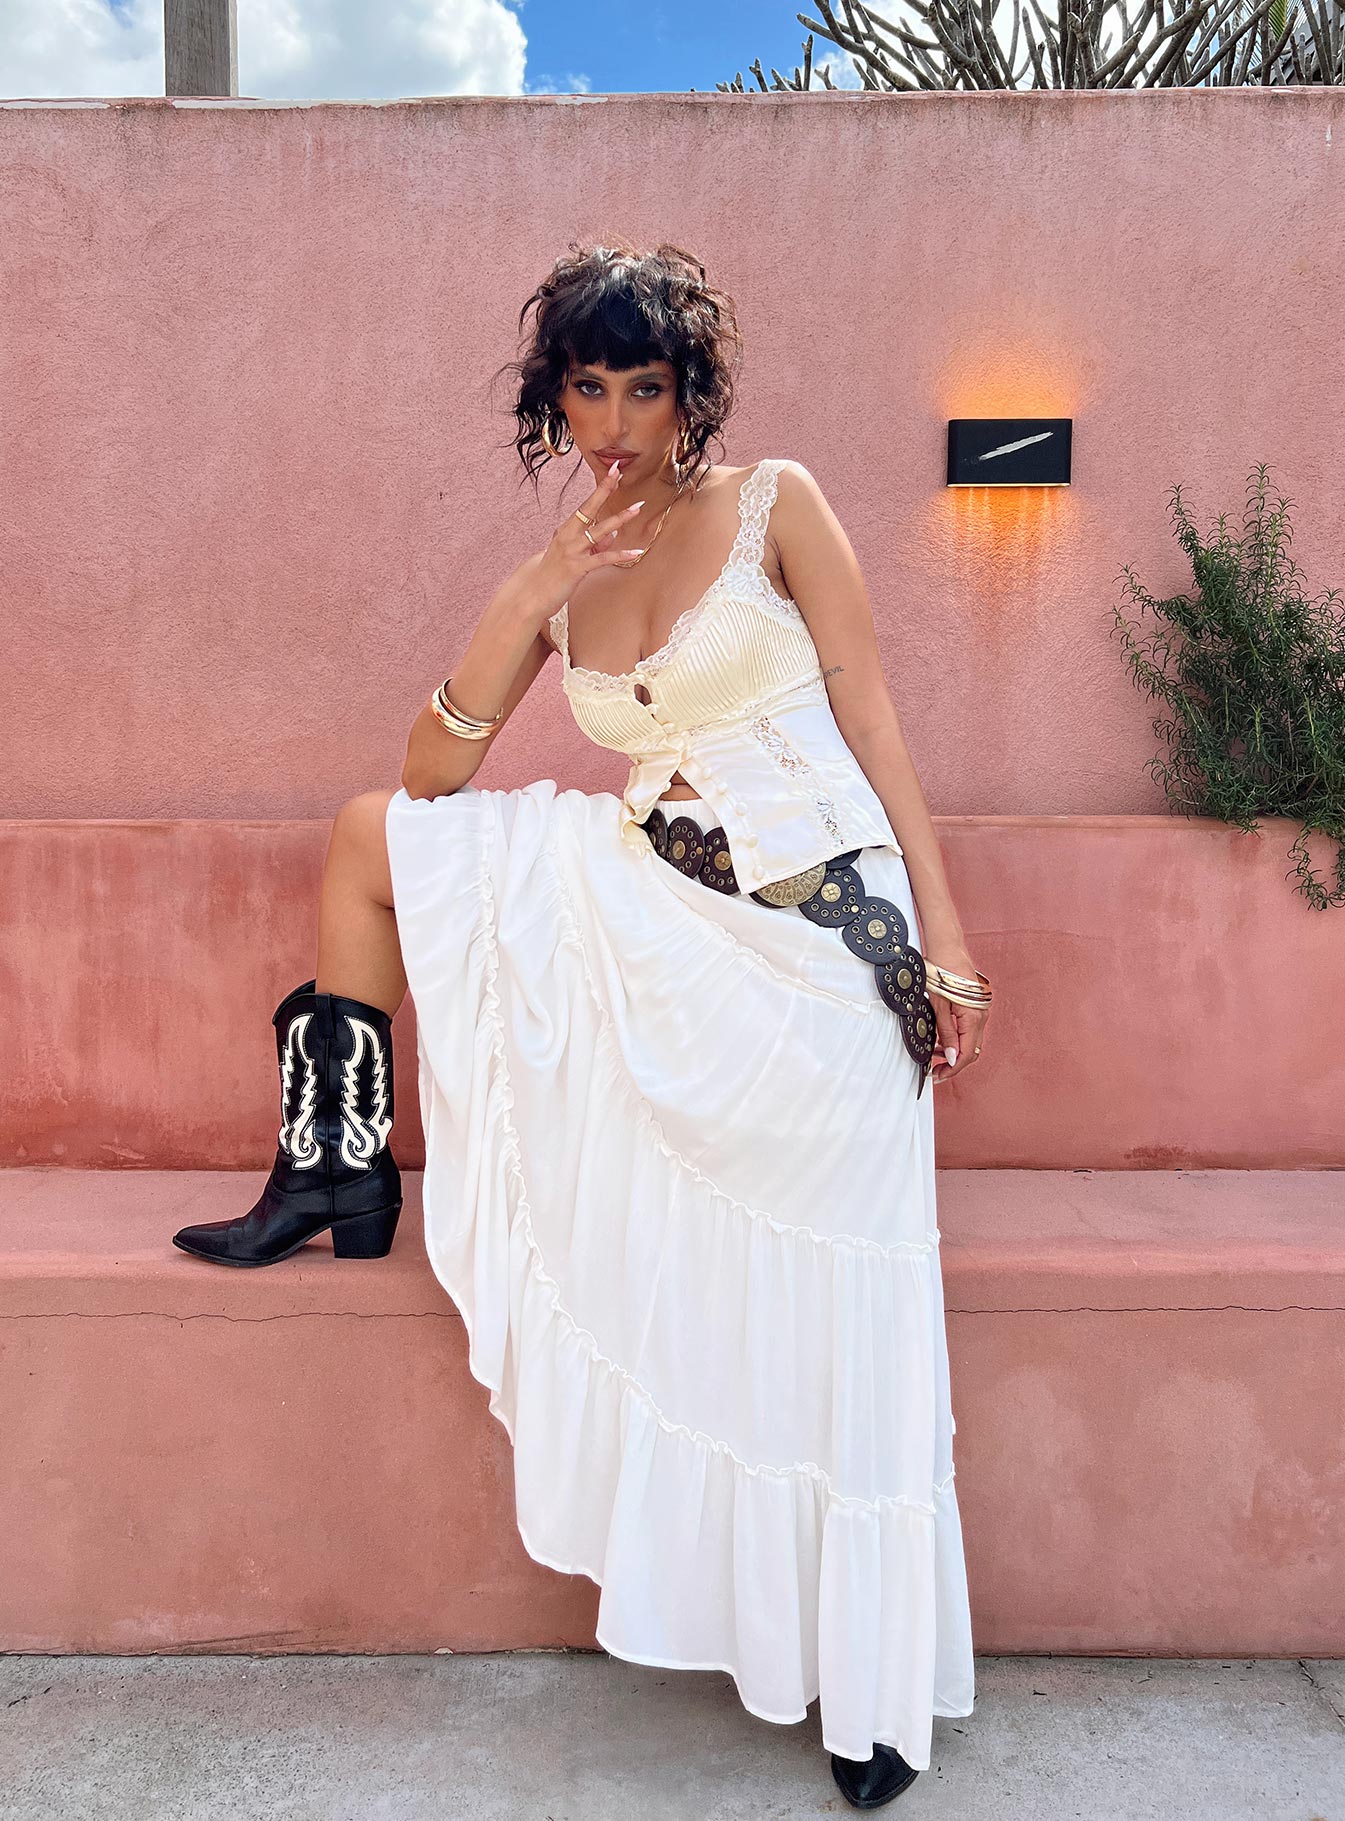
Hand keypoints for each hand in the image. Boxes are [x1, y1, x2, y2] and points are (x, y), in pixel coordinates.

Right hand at [531, 457, 646, 617]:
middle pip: (589, 508)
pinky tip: (636, 551)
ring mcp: (572, 551)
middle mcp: (568, 536)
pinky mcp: (577, 568)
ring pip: (599, 531)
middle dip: (604, 490)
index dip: (600, 489)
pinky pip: (603, 559)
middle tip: (619, 473)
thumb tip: (613, 535)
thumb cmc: (552, 574)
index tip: (613, 472)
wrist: (532, 594)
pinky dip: (620, 555)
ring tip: (637, 508)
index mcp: (566, 530)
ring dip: (619, 519)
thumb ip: (594, 545)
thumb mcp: (572, 555)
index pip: (586, 506)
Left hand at [925, 946, 989, 1084]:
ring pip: (971, 1041)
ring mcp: (981, 1010)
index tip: (938, 1076)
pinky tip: (942, 1040)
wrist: (948, 947)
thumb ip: (946, 1033)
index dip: (953, 1068)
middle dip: (954, 1064)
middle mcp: (982, 1016)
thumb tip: (951, 1057)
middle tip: (936, 1071)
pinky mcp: (976, 1006)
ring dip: (955, 1052)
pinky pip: (970, 1029)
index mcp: (974, 1017)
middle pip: (972, 1051)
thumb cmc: (941, 971)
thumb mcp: (939, 1005)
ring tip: (935, 1056)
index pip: (967, 1054)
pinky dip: (958, 1039)